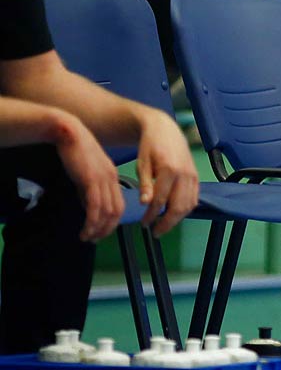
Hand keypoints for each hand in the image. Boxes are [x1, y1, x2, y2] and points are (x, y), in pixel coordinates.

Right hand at [50, 111, 124, 242]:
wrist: (70, 133)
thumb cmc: (75, 152)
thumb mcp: (85, 174)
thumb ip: (88, 191)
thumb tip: (88, 208)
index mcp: (112, 177)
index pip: (119, 205)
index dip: (112, 222)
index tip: (101, 232)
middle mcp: (111, 179)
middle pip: (117, 211)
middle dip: (107, 229)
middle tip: (94, 239)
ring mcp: (103, 179)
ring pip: (107, 211)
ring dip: (98, 228)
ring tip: (87, 238)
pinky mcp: (91, 179)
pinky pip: (95, 206)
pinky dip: (91, 221)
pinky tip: (84, 230)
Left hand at [133, 111, 198, 236]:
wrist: (165, 130)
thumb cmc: (150, 146)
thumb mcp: (142, 164)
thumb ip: (145, 185)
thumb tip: (145, 204)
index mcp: (169, 170)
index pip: (160, 201)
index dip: (151, 215)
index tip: (143, 224)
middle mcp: (185, 174)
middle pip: (178, 206)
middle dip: (167, 222)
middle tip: (155, 232)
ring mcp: (193, 175)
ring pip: (189, 204)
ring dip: (178, 218)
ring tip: (165, 224)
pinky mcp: (196, 175)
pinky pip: (195, 197)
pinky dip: (186, 209)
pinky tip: (176, 213)